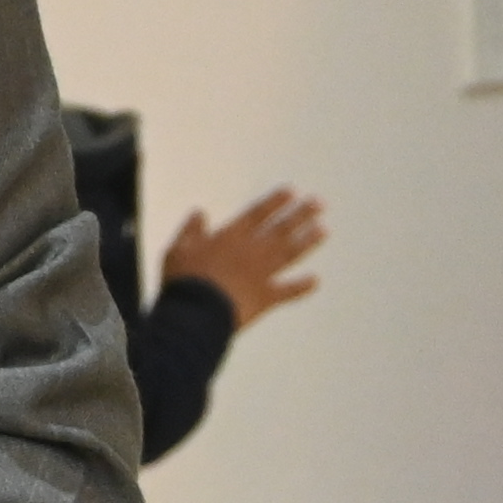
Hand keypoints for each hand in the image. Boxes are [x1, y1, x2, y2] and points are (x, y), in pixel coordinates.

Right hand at [161, 187, 326, 329]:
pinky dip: (302, 286)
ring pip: (289, 253)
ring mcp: (262, 274)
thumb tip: (199, 212)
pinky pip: (288, 291)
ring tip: (323, 230)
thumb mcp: (178, 249)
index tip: (292, 191)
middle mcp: (252, 251)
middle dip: (300, 215)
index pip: (257, 214)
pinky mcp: (266, 297)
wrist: (199, 311)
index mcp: (230, 237)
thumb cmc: (185, 279)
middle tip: (319, 203)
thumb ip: (191, 230)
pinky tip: (316, 280)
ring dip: (307, 241)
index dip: (275, 202)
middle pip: (280, 229)